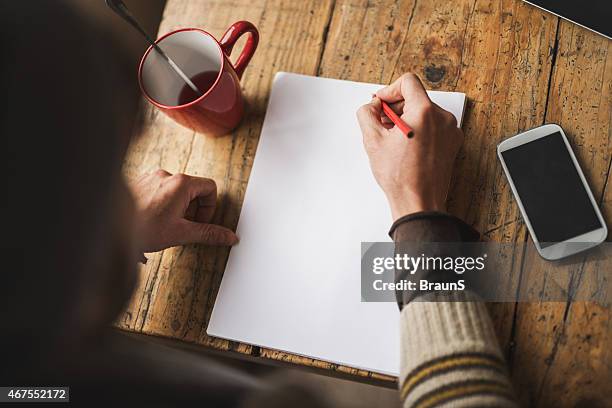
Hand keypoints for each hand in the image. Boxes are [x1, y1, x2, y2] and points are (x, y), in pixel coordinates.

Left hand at [131, 170, 237, 251]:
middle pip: (193, 189)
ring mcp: (151, 177)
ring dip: (177, 208)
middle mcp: (166, 175)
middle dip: (192, 210)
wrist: (107, 228)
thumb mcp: (181, 234)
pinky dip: (162, 205)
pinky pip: (159, 190)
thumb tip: (229, 237)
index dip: (210, 208)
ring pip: (176, 191)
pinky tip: (151, 221)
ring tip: (164, 226)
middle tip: (182, 226)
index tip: (199, 222)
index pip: (210, 188)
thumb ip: (208, 233)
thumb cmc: (141, 229)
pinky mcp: (139, 182)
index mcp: (181, 184)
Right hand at [356, 73, 463, 219]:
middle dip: (396, 109)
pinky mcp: (452, 144)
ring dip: (406, 121)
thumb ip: (367, 113)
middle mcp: (442, 118)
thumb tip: (372, 106)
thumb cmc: (401, 177)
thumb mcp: (372, 140)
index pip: (408, 82)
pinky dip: (419, 132)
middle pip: (416, 98)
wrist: (419, 202)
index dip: (389, 91)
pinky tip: (407, 149)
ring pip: (424, 113)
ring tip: (394, 142)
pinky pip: (433, 127)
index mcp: (425, 112)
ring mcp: (450, 131)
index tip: (381, 105)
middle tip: (383, 127)